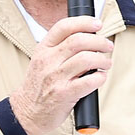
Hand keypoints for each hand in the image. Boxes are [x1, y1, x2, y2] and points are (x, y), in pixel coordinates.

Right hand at [10, 16, 113, 134]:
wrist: (27, 112)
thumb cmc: (38, 87)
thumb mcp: (42, 61)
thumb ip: (60, 49)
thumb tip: (89, 39)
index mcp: (43, 49)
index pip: (63, 27)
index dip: (84, 22)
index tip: (97, 24)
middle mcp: (48, 61)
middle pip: (78, 41)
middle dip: (99, 41)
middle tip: (107, 46)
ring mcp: (56, 78)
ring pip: (86, 59)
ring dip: (102, 60)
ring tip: (106, 63)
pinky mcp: (64, 94)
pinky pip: (89, 81)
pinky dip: (100, 78)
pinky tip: (100, 78)